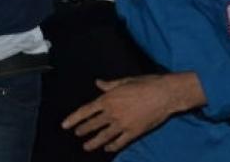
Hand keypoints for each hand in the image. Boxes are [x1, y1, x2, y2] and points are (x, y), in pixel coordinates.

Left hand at [62, 74, 204, 152]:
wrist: (164, 94)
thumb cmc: (145, 84)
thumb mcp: (124, 81)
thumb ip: (109, 85)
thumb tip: (98, 83)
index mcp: (107, 99)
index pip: (85, 111)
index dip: (73, 119)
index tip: (65, 125)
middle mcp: (112, 113)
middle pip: (93, 124)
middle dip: (83, 130)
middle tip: (77, 134)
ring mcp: (123, 124)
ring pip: (104, 136)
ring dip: (94, 142)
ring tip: (86, 147)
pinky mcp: (134, 131)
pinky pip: (120, 141)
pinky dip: (113, 145)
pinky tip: (108, 148)